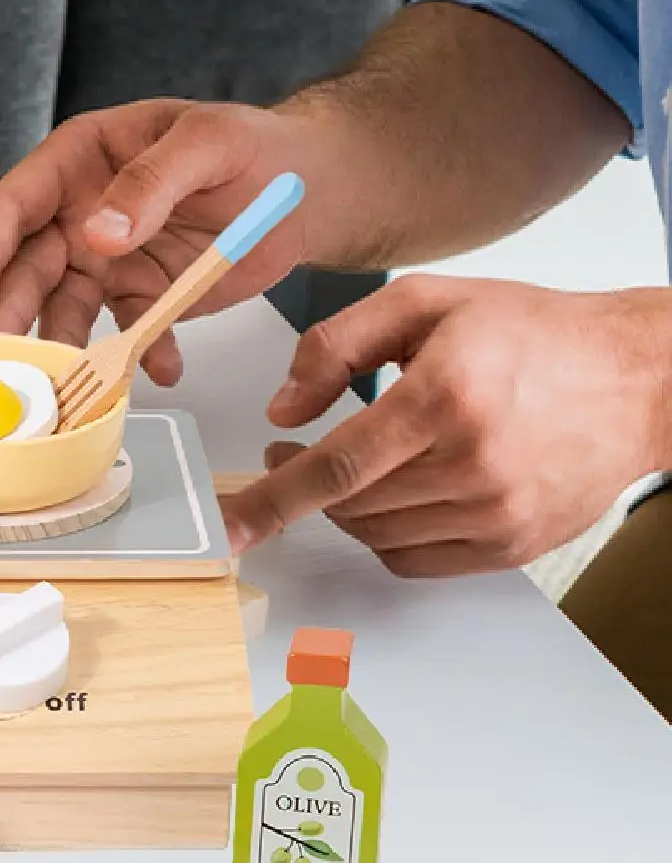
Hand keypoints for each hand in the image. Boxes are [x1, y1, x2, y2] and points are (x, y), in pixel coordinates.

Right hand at [0, 99, 314, 382]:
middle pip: (27, 267)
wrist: (307, 186)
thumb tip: (98, 232)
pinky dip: (143, 356)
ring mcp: (106, 259)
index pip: (16, 202)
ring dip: (63, 347)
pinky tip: (161, 369)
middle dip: (7, 313)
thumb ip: (152, 181)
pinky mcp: (140, 296)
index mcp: (81, 160)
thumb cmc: (254, 145)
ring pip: (65, 310)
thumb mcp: (208, 143)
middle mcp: (79, 212)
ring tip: (66, 383)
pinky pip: (128, 333)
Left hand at [222, 276, 671, 575]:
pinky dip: (384, 534)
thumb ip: (337, 345)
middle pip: (350, 504)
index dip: (273, 498)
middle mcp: (474, 464)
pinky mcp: (511, 545)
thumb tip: (283, 410)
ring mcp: (497, 514)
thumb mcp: (426, 302)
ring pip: (376, 535)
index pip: (337, 465)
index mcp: (447, 397)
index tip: (231, 524)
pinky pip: (414, 559)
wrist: (636, 378)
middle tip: (291, 452)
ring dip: (344, 507)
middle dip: (302, 485)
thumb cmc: (533, 333)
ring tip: (353, 463)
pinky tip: (392, 493)